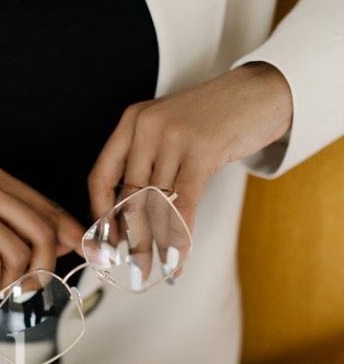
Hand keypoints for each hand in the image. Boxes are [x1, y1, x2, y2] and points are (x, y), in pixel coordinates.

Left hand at [87, 62, 293, 255]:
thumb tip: (132, 222)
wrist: (261, 93)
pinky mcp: (202, 149)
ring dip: (158, 245)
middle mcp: (146, 126)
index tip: (107, 244)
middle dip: (133, 240)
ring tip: (159, 270)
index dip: (101, 216)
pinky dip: (180, 237)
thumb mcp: (170, 133)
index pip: (101, 177)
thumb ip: (149, 165)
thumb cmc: (214, 120)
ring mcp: (173, 136)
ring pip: (157, 204)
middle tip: (137, 270)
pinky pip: (183, 204)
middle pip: (130, 197)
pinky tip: (179, 258)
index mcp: (131, 122)